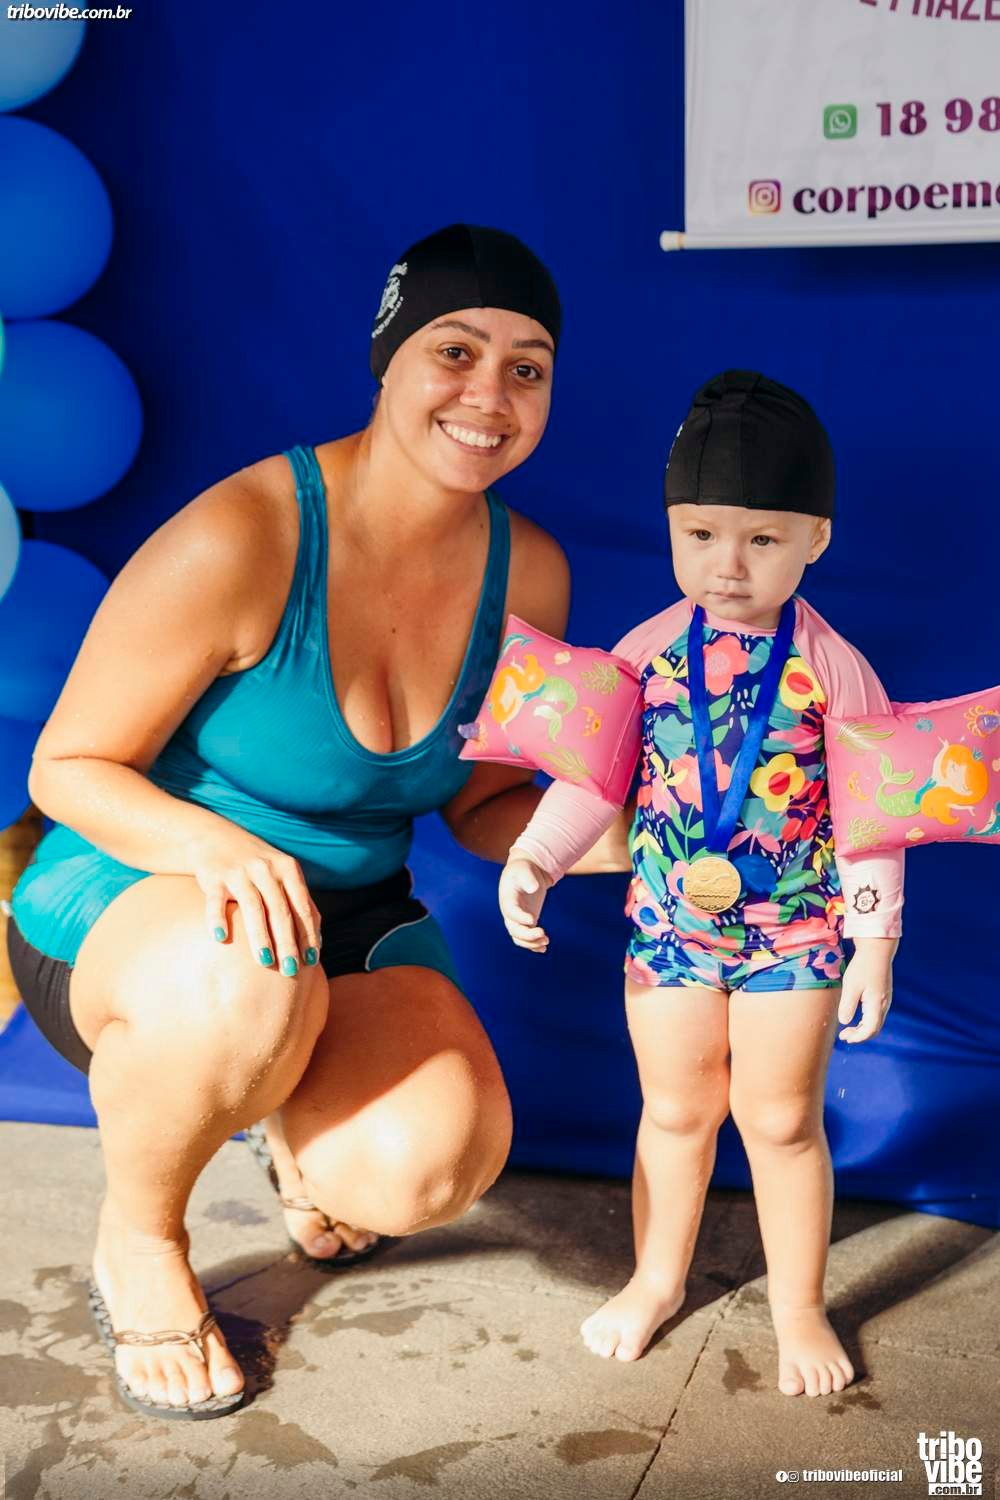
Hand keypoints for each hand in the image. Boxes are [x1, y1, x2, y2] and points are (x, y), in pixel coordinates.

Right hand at [191, 830, 321, 974]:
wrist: (215, 836)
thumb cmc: (256, 864)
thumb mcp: (282, 874)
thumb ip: (299, 901)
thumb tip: (318, 940)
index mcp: (287, 869)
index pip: (302, 906)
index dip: (308, 934)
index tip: (312, 961)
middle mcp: (266, 869)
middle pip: (280, 910)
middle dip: (287, 942)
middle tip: (290, 970)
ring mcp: (240, 872)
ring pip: (253, 907)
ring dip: (260, 936)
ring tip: (265, 961)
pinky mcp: (214, 877)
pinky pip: (216, 901)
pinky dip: (218, 919)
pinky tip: (221, 938)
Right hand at [499, 853, 552, 952]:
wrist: (524, 873)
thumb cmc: (523, 869)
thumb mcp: (525, 870)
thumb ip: (528, 878)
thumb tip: (534, 888)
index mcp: (507, 899)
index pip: (510, 912)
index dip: (520, 918)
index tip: (533, 920)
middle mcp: (510, 912)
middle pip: (514, 929)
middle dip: (527, 935)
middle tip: (544, 934)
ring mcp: (517, 919)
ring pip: (518, 937)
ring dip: (531, 943)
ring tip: (546, 941)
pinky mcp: (525, 922)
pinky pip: (525, 938)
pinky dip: (533, 945)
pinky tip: (543, 948)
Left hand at [837, 946, 893, 1042]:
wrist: (877, 950)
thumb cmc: (863, 967)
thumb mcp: (851, 986)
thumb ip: (848, 1005)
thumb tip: (844, 1021)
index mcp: (877, 1004)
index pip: (870, 1029)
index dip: (858, 1037)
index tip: (845, 1038)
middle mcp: (884, 1004)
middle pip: (874, 1028)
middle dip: (859, 1035)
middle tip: (844, 1036)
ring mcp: (885, 1000)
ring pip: (876, 1022)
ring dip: (862, 1028)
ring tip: (847, 1030)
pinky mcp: (883, 995)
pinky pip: (876, 1014)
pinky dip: (866, 1020)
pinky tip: (856, 1017)